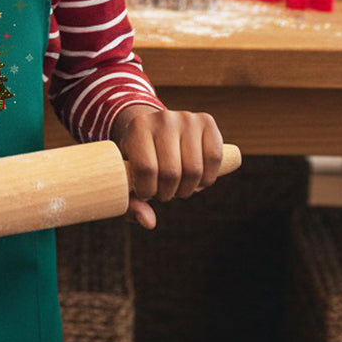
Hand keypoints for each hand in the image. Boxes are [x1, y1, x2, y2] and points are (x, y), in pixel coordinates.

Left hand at [109, 105, 224, 229]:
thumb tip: (149, 223)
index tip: (145, 192)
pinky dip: (207, 178)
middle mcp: (163, 118)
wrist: (152, 128)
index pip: (147, 168)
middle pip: (172, 173)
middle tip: (163, 191)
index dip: (148, 190)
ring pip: (194, 170)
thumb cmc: (137, 157)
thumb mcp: (126, 176)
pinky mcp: (207, 121)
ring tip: (177, 186)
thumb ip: (132, 202)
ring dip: (187, 189)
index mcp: (138, 126)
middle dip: (167, 193)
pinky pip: (215, 158)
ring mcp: (187, 118)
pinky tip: (196, 179)